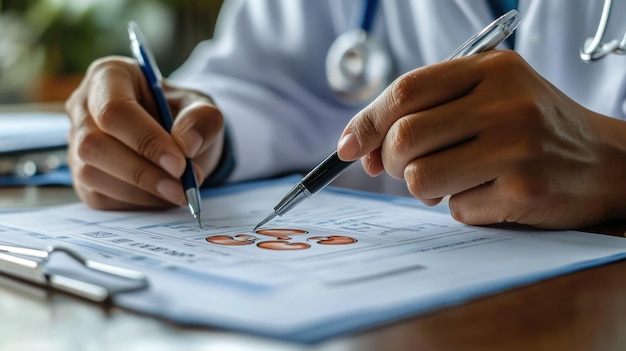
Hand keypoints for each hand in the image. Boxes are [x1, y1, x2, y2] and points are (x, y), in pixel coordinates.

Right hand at [65, 56, 223, 210]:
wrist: (179, 139)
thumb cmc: (184, 116)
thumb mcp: (203, 109)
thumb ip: (202, 119)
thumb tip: (187, 144)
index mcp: (109, 75)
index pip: (114, 110)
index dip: (146, 140)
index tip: (179, 162)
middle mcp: (82, 106)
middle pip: (94, 144)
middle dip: (141, 171)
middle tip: (182, 186)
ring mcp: (77, 142)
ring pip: (91, 173)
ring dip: (140, 190)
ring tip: (179, 192)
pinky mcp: (83, 176)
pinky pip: (99, 196)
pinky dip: (135, 202)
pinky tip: (161, 196)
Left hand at [337, 50, 625, 228]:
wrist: (607, 161)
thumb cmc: (532, 128)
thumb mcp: (487, 97)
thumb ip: (426, 111)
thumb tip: (357, 146)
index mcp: (490, 69)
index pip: (405, 90)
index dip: (365, 121)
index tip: (346, 146)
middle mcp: (505, 101)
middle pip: (404, 137)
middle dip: (388, 161)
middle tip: (402, 168)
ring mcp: (517, 145)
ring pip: (419, 177)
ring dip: (421, 189)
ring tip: (449, 182)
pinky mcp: (524, 189)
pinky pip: (456, 208)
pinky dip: (460, 206)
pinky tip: (489, 193)